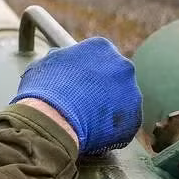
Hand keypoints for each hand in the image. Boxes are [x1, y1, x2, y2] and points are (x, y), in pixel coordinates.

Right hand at [11, 37, 141, 154]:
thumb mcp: (44, 64)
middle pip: (115, 77)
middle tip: (83, 103)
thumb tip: (61, 59)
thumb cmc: (44, 91)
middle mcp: (122, 65)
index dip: (86, 73)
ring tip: (86, 121)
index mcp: (100, 47)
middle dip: (101, 89)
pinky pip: (124, 123)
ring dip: (108, 109)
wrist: (52, 119)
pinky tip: (93, 132)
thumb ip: (60, 59)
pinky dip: (112, 129)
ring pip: (122, 100)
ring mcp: (132, 91)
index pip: (98, 57)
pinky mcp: (135, 117)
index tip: (77, 85)